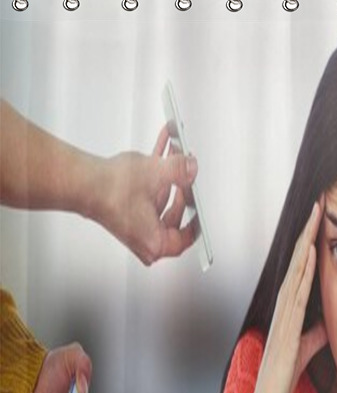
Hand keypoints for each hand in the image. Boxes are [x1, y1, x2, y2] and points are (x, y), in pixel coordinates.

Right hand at [88, 125, 199, 265]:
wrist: (78, 181)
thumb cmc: (108, 190)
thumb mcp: (155, 175)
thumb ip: (180, 171)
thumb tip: (192, 168)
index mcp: (156, 243)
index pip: (186, 237)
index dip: (198, 218)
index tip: (203, 207)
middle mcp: (144, 239)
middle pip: (174, 214)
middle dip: (182, 186)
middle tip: (189, 174)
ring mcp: (134, 225)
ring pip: (159, 199)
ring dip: (167, 174)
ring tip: (176, 151)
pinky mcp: (124, 210)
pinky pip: (146, 192)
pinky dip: (154, 173)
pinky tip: (161, 149)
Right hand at [246, 199, 328, 392]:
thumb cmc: (281, 382)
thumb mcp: (304, 352)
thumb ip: (313, 337)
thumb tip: (326, 326)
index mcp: (289, 315)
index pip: (302, 273)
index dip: (311, 247)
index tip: (322, 223)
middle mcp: (284, 312)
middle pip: (297, 265)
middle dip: (308, 235)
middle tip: (320, 205)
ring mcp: (282, 320)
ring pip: (295, 274)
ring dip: (305, 246)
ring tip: (316, 219)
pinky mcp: (286, 332)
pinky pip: (296, 298)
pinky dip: (302, 276)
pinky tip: (309, 258)